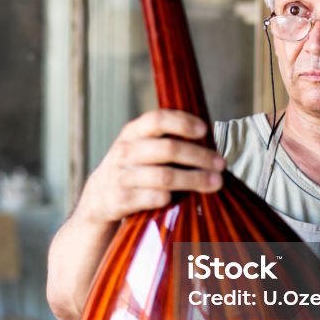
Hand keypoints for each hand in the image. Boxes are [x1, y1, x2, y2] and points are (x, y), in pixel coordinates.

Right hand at [76, 109, 224, 224]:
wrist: (98, 199)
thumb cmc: (133, 170)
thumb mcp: (142, 148)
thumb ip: (167, 140)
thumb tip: (209, 141)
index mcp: (132, 132)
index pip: (157, 119)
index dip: (183, 122)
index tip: (205, 130)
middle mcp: (125, 151)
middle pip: (168, 149)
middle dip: (199, 156)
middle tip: (221, 164)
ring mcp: (121, 176)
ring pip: (164, 176)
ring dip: (194, 179)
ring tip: (215, 183)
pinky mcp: (120, 200)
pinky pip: (152, 198)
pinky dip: (169, 198)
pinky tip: (181, 200)